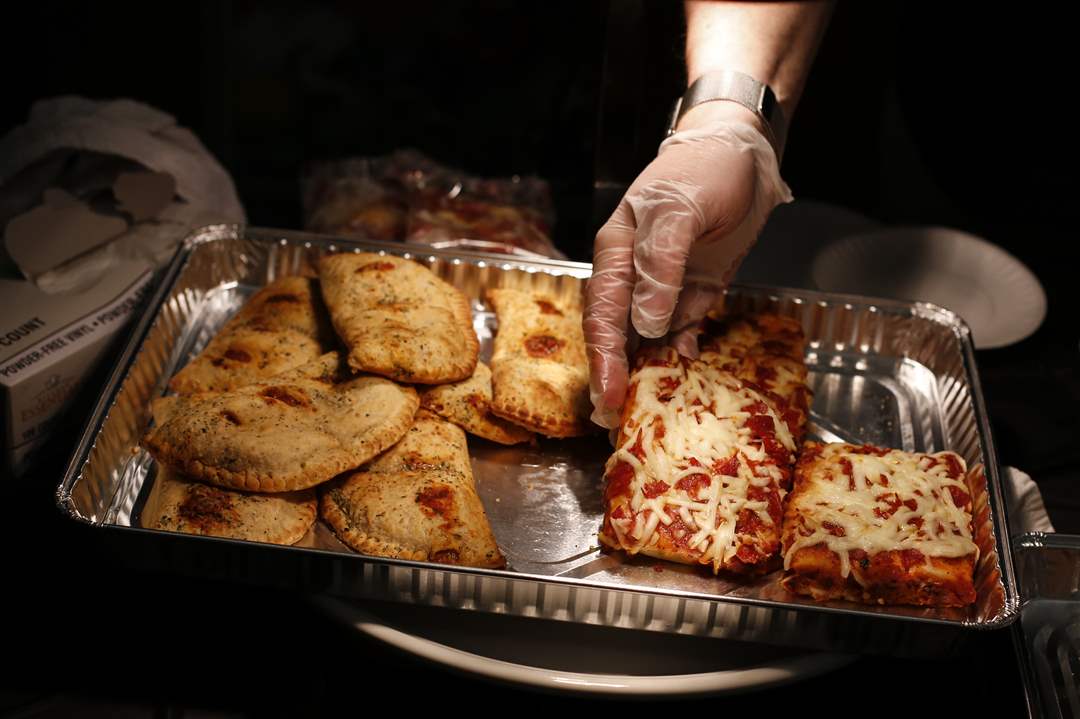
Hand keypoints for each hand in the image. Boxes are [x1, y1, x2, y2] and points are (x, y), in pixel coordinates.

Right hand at [584, 106, 791, 427]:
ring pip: (645, 340)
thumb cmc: (703, 170)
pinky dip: (679, 353)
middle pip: (616, 335)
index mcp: (617, 254)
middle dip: (615, 378)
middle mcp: (633, 276)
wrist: (742, 152)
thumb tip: (646, 323)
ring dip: (643, 375)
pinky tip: (683, 372)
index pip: (602, 316)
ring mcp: (663, 287)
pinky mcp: (693, 292)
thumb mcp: (678, 210)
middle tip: (615, 423)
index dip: (604, 360)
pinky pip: (680, 331)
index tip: (610, 397)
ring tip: (642, 415)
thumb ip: (660, 265)